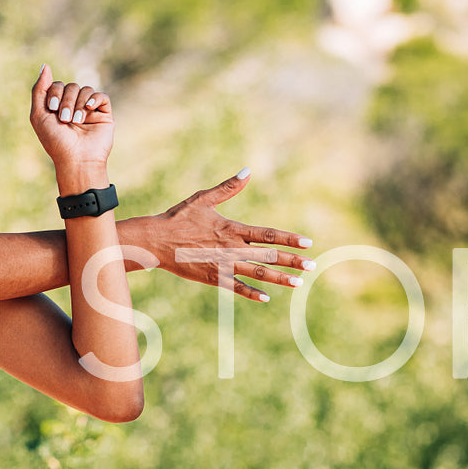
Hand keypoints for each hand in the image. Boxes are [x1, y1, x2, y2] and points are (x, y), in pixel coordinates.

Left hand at [30, 64, 112, 172]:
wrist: (76, 160)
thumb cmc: (55, 142)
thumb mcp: (39, 115)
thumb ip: (39, 90)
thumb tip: (45, 66)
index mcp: (58, 106)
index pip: (57, 85)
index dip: (54, 93)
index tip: (52, 110)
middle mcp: (73, 106)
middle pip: (71, 86)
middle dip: (66, 101)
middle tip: (65, 120)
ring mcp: (89, 110)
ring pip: (85, 90)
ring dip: (78, 105)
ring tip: (76, 122)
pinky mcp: (104, 114)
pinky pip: (101, 96)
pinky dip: (94, 100)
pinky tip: (89, 109)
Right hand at [137, 170, 314, 301]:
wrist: (156, 240)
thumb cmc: (178, 217)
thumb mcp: (203, 199)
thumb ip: (228, 188)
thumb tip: (247, 171)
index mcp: (232, 229)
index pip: (268, 235)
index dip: (289, 238)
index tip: (307, 242)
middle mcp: (231, 248)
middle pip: (268, 257)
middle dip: (292, 261)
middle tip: (312, 266)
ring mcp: (223, 265)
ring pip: (256, 273)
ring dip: (279, 279)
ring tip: (298, 283)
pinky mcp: (213, 278)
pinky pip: (236, 288)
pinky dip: (251, 293)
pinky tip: (266, 298)